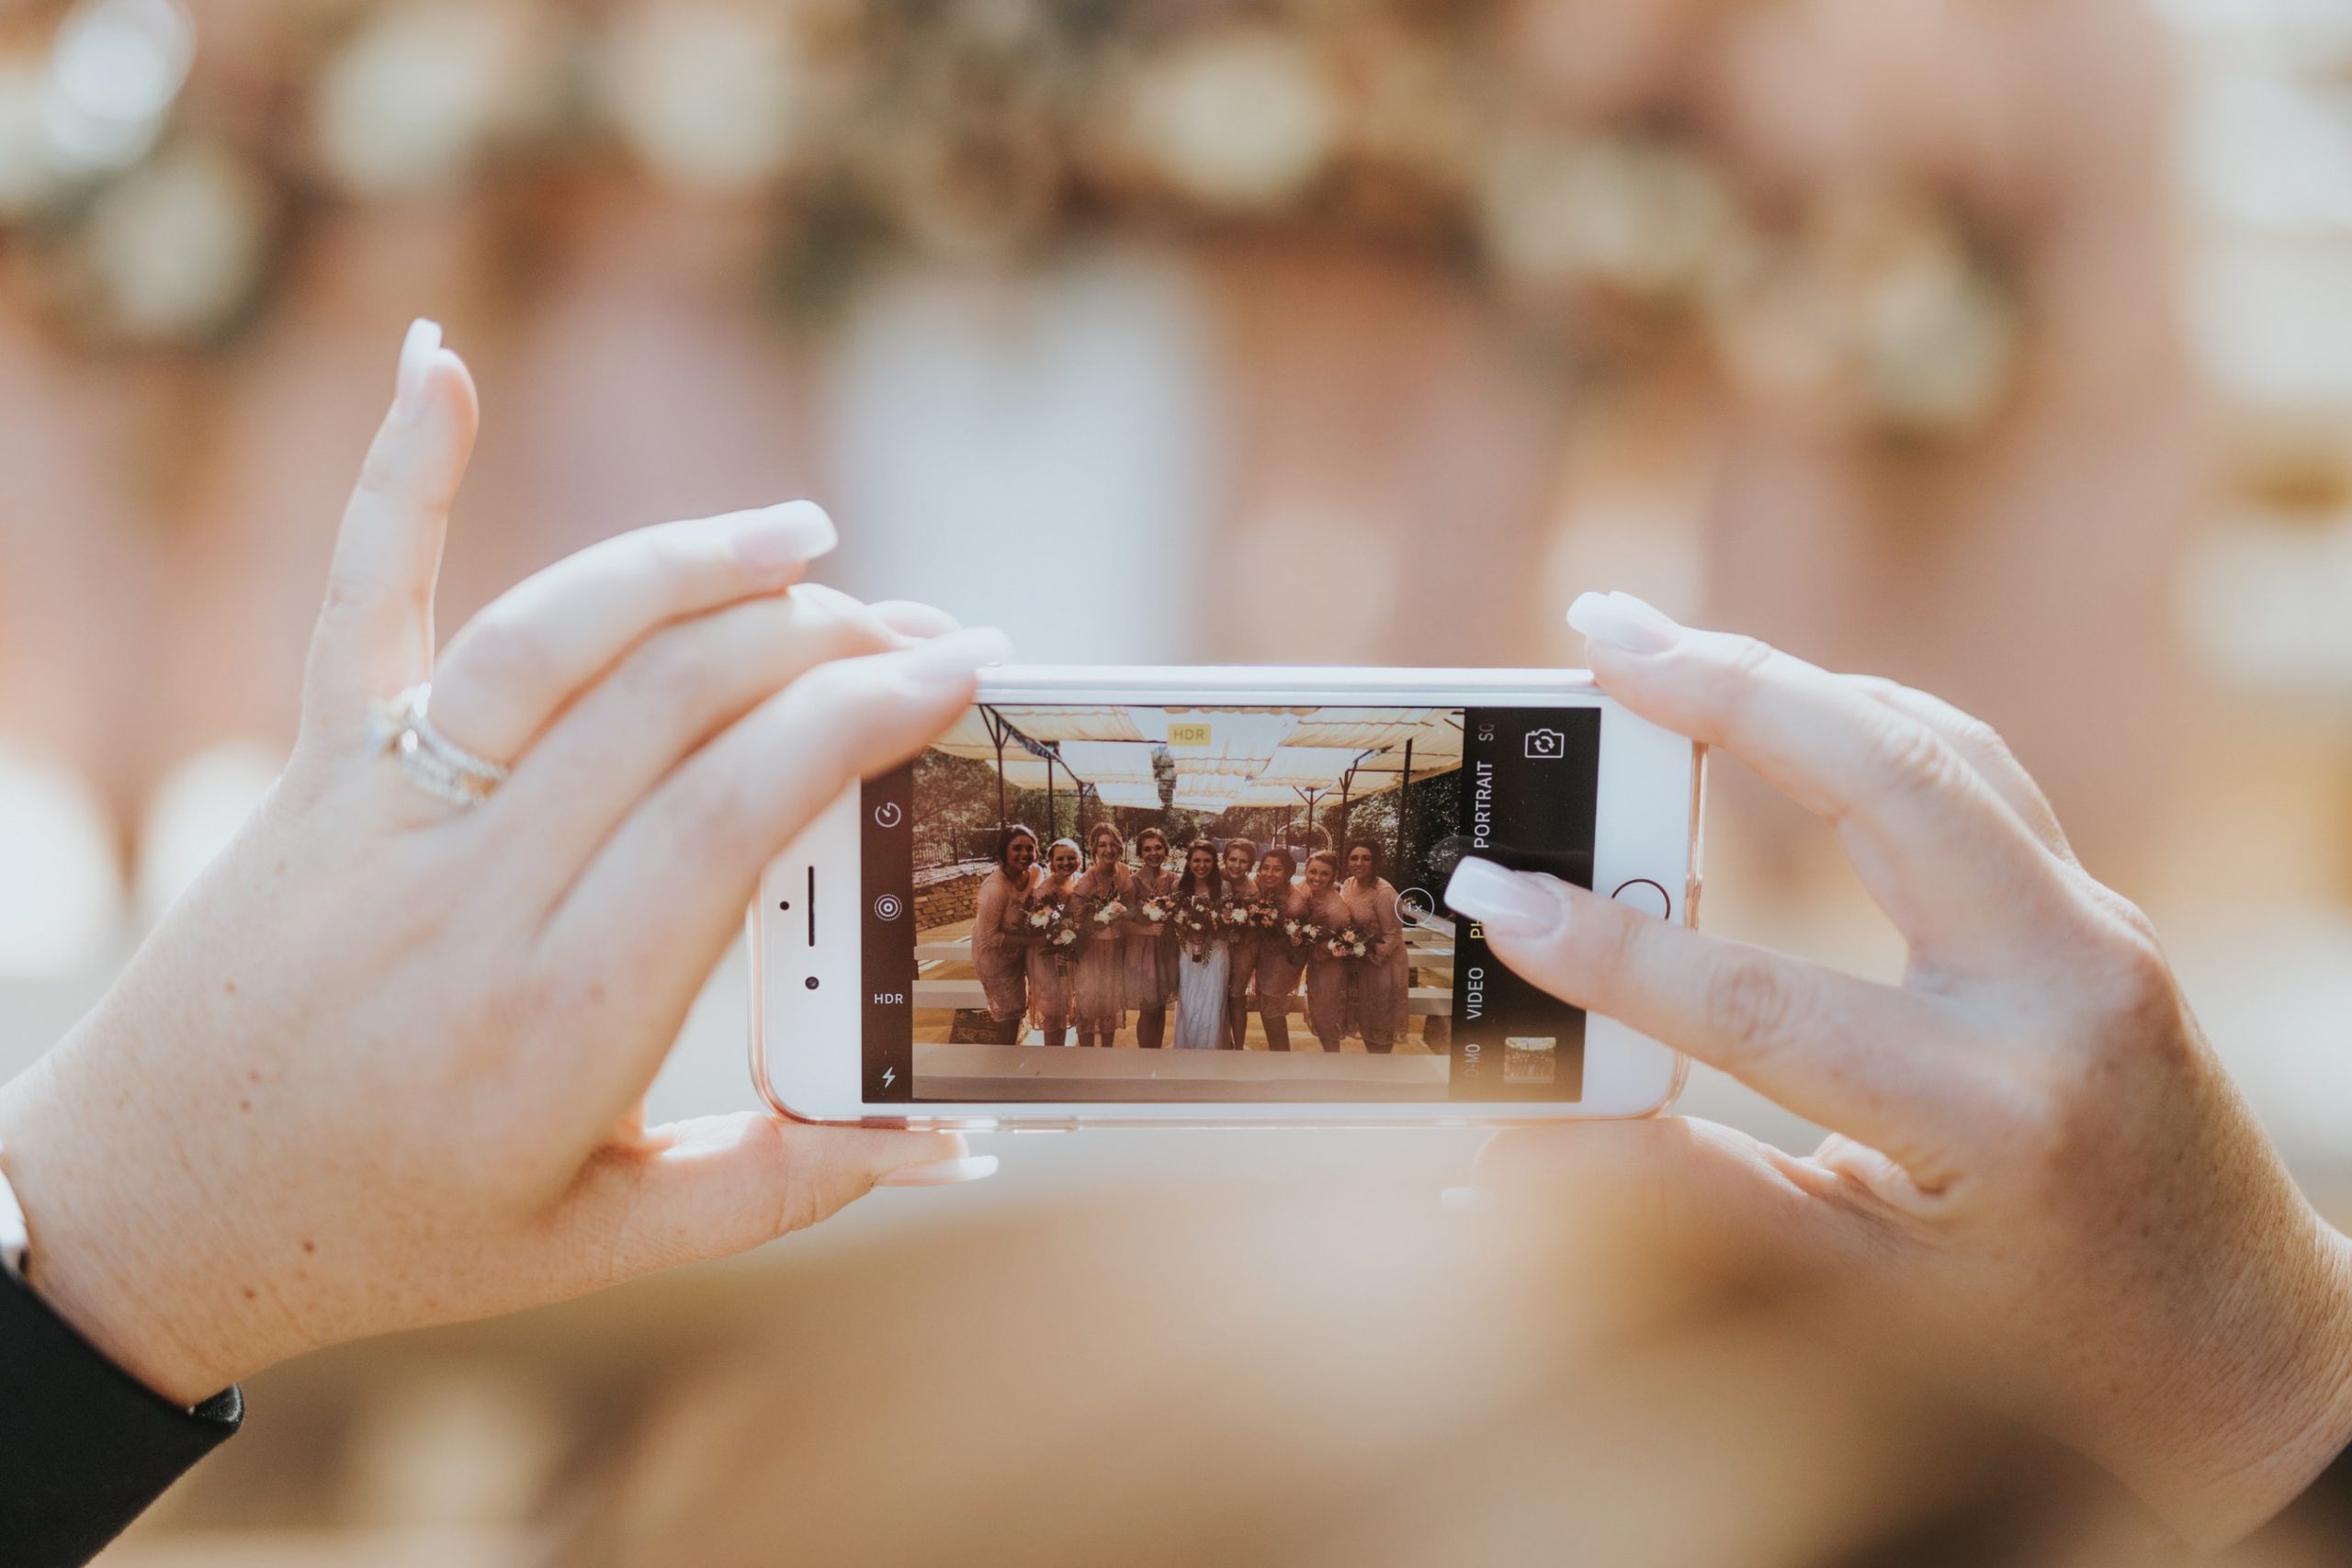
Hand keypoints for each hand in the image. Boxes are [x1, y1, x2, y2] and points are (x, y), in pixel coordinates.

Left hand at [0, 322, 999, 1406]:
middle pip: (673, 702)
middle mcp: (475, 891)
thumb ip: (783, 1188)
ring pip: (554, 637)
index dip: (861, 713)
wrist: (144, 1216)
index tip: (956, 669)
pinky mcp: (315, 771)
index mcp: (563, 1012)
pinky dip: (396, 480)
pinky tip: (436, 363)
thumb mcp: (605, 1244)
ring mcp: (382, 813)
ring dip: (689, 563)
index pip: (737, 808)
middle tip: (924, 627)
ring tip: (803, 533)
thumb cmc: (393, 1229)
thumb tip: (945, 1131)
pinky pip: (360, 605)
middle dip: (825, 638)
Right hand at [1441, 591, 2351, 1544]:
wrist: (2246, 1354)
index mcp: (1996, 1119)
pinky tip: (1780, 710)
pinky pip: (1974, 776)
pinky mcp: (2093, 918)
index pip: (1766, 1004)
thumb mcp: (1855, 1291)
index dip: (1615, 951)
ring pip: (1940, 747)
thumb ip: (1686, 1198)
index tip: (1499, 899)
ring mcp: (2096, 939)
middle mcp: (2061, 999)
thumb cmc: (2048, 1353)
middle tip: (1596, 631)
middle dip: (1730, 688)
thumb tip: (1513, 1141)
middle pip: (1890, 782)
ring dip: (1793, 683)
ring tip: (1655, 648)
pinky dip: (1862, 723)